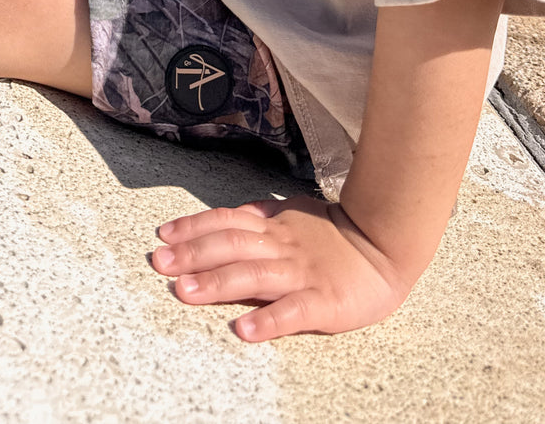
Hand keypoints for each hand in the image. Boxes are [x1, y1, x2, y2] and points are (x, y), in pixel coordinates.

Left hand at [150, 196, 409, 340]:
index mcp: (273, 226)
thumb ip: (261, 217)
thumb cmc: (336, 233)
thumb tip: (226, 215)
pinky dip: (267, 320)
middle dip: (192, 254)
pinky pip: (292, 311)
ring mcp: (301, 273)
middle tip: (160, 263)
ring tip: (185, 292)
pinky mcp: (323, 301)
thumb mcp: (294, 214)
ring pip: (253, 275)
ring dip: (217, 283)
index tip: (164, 235)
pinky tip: (244, 330)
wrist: (385, 244)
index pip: (226, 221)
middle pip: (231, 245)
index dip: (194, 226)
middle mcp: (281, 246)